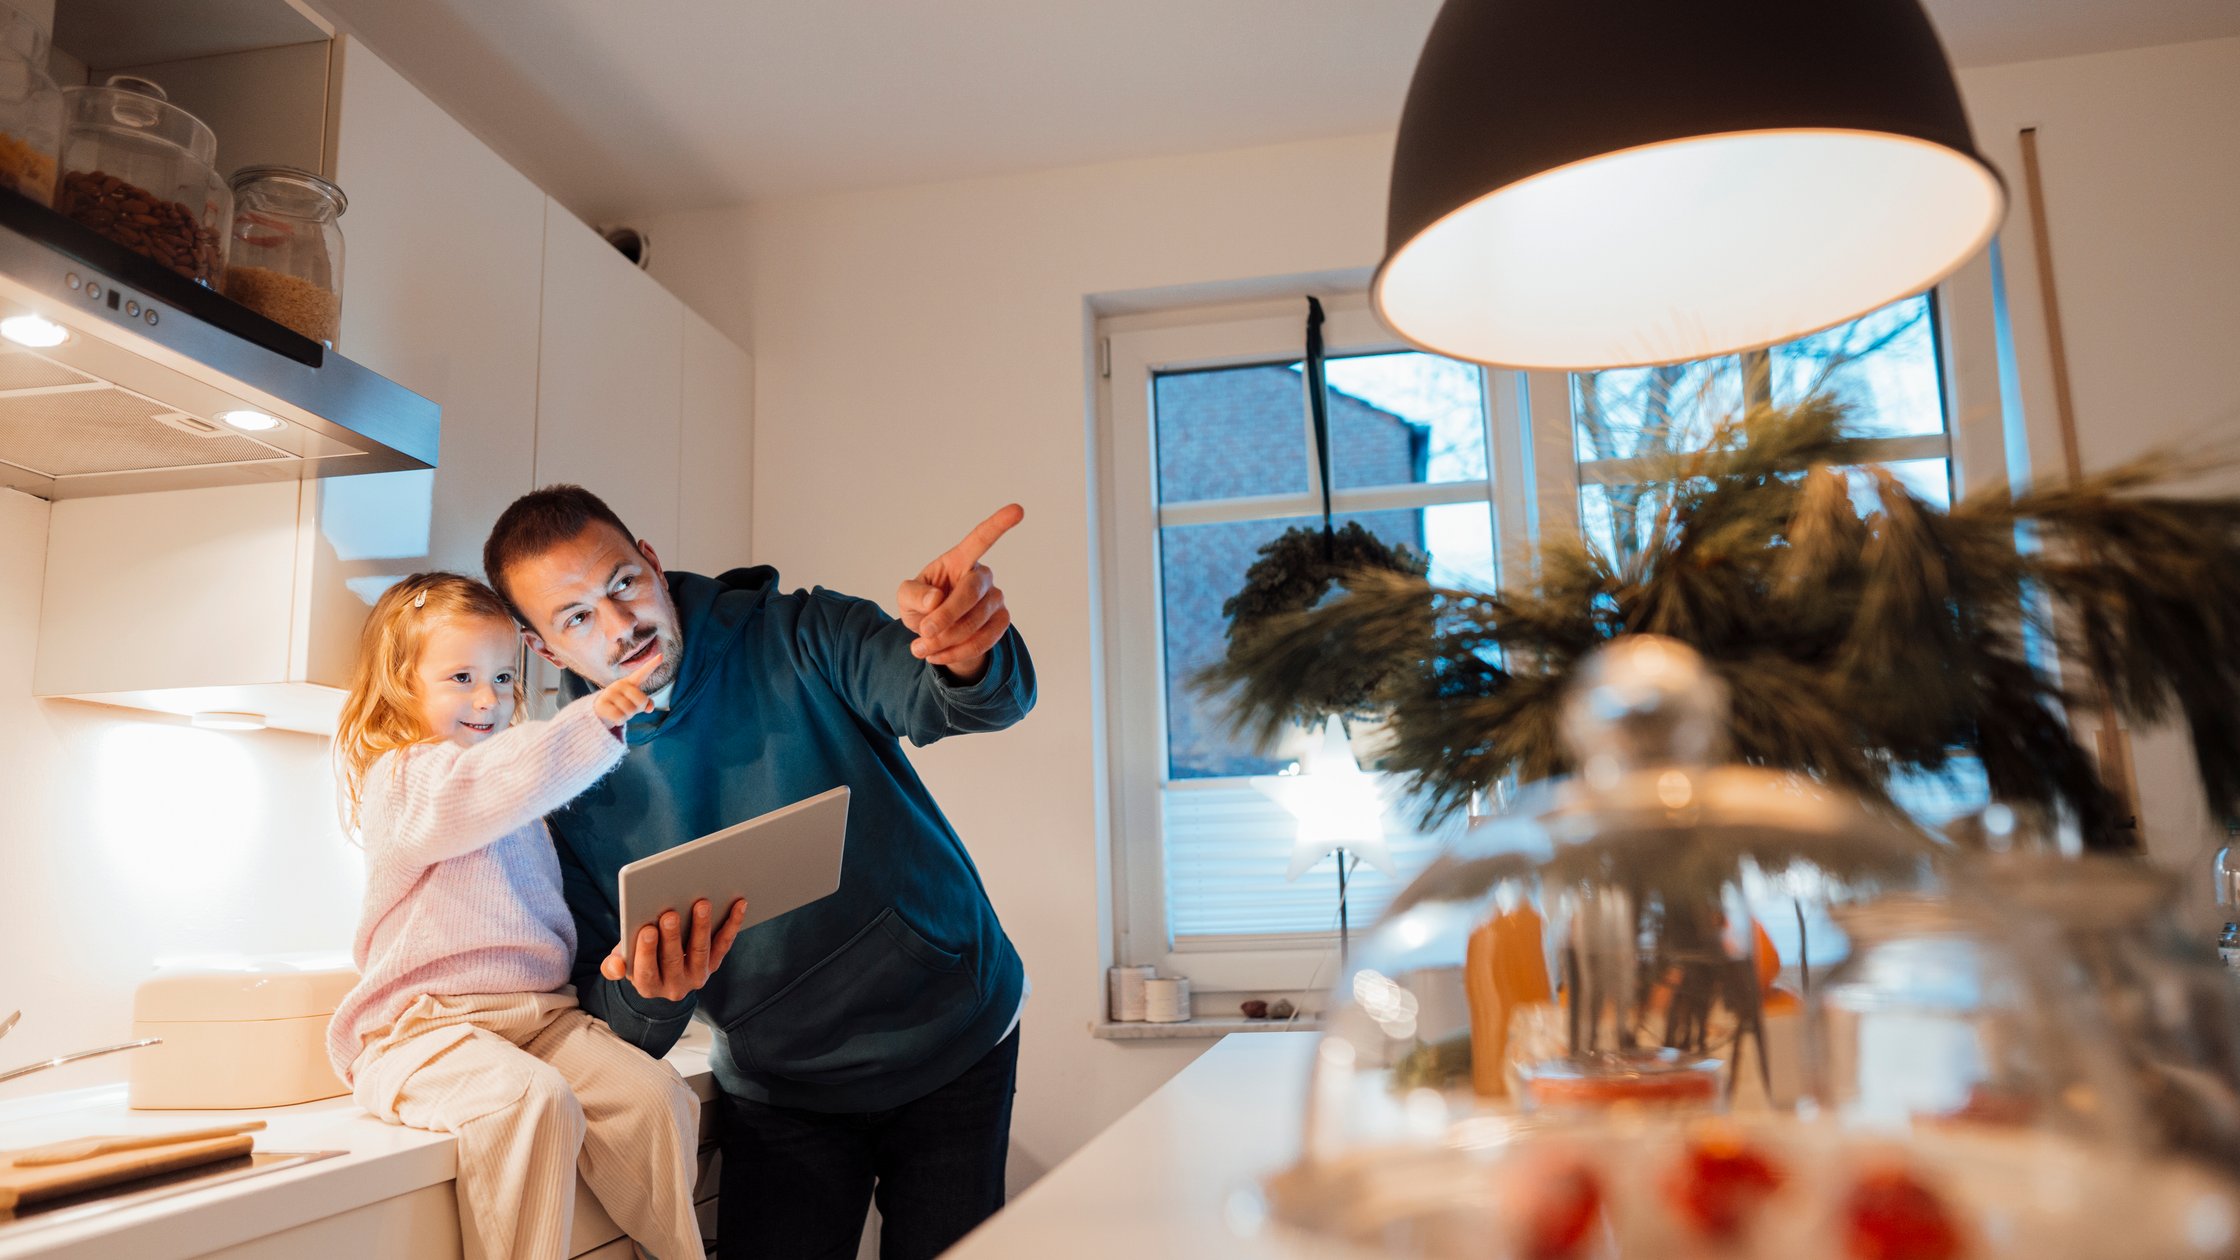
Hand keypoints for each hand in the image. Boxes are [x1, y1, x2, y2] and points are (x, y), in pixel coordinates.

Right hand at [592, 652, 662, 725]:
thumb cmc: (622, 704)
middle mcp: (619, 685)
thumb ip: (646, 703)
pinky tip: (615, 718)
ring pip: (630, 711)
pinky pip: (619, 717)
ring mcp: (609, 693)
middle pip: (641, 700)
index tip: (661, 656)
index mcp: (630, 682)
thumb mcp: (635, 702)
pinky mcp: (601, 704)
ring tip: (620, 712)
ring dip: (628, 717)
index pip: (643, 673)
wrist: (600, 710)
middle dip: (638, 709)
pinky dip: (620, 722)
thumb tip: (650, 707)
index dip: (652, 665)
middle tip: (631, 709)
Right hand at [600, 897, 746, 1000]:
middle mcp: (674, 986)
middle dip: (672, 936)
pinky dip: (732, 923)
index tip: (647, 930)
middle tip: (670, 914)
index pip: (646, 971)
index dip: (646, 951)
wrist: (663, 972)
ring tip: (701, 903)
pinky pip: (724, 943)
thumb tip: (616, 966)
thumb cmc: (638, 957)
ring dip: (702, 926)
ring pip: (700, 951)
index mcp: (647, 985)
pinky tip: (739, 903)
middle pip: (673, 960)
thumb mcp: (623, 962)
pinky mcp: (714, 964)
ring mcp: (696, 976)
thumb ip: (614, 965)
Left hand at [897, 504, 1021, 681]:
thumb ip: (914, 594)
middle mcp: (982, 576)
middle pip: (971, 591)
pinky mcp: (1001, 622)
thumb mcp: (906, 598)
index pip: (981, 538)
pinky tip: (937, 654)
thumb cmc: (922, 605)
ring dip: (946, 639)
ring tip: (921, 648)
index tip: (1018, 509)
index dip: (999, 524)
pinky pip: (984, 640)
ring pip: (976, 621)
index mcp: (959, 560)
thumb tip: (936, 600)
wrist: (936, 634)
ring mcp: (996, 599)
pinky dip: (957, 652)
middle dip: (946, 616)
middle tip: (923, 632)